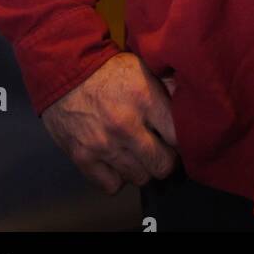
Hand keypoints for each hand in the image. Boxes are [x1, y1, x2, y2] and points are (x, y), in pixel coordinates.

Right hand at [41, 52, 178, 193]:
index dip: (181, 140)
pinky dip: (117, 177)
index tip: (176, 138)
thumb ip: (166, 88)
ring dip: (142, 168)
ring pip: (140, 178)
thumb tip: (189, 103)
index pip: (179, 137)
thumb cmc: (107, 69)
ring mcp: (103, 145)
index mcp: (144, 98)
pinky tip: (117, 161)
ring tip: (137, 153)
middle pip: (163, 165)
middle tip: (160, 150)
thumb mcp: (142, 68)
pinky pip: (112, 185)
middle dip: (165, 159)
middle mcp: (125, 125)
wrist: (63, 70)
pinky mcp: (83, 158)